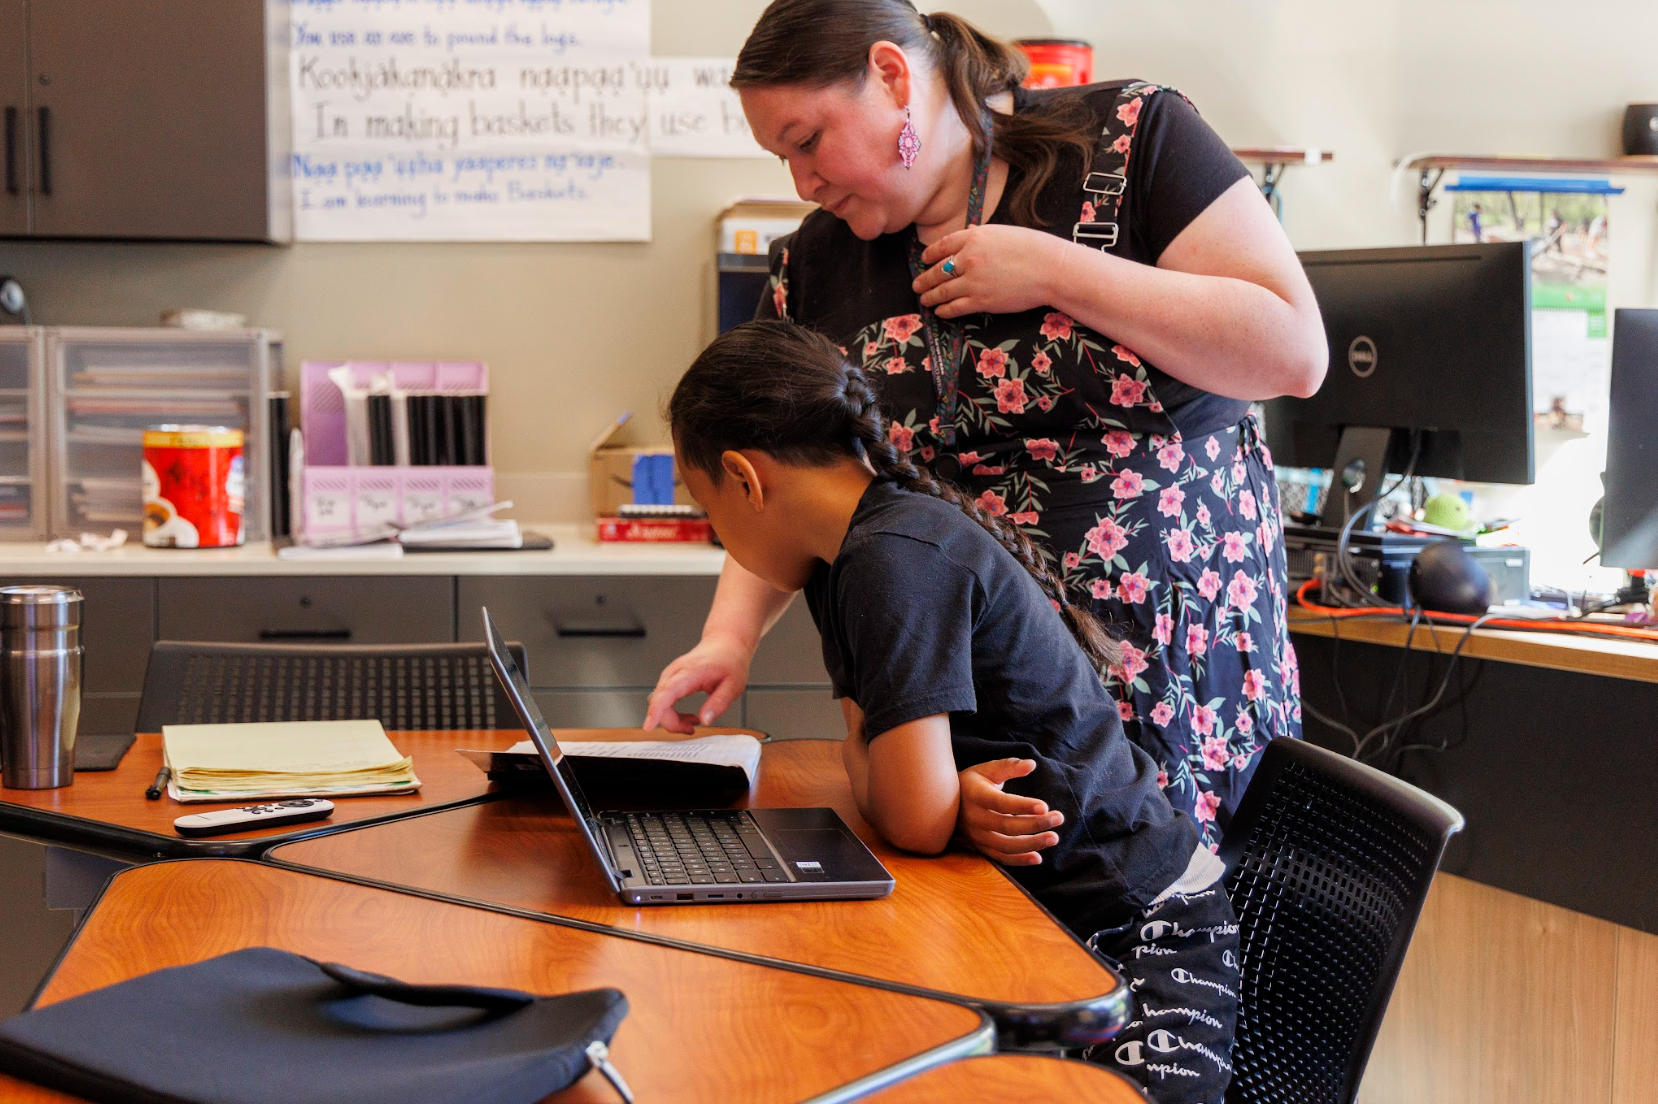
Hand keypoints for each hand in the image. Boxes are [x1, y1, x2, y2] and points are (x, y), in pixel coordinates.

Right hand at [643, 636, 753, 733]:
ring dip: (673, 719)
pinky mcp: (670, 680)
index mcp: (691, 672)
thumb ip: (719, 704)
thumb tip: (705, 721)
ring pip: (659, 703)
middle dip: (672, 722)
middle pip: (659, 702)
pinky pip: (664, 701)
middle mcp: (675, 672)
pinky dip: (672, 713)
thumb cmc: (729, 660)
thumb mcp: (734, 685)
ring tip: (694, 721)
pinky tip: (688, 716)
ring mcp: (671, 675)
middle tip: (692, 729)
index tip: (649, 726)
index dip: (656, 711)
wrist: (724, 644)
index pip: (667, 692)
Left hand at [913, 224, 1070, 318]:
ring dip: (929, 296)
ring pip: (942, 291)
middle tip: (917, 285)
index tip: (924, 260)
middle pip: (938, 270)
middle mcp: (969, 257)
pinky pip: (954, 307)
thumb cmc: (1033, 248)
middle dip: (924, 279)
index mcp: (975, 237)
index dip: (929, 254)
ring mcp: (973, 281)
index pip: (942, 245)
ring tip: (924, 299)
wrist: (1050, 269)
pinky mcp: (981, 301)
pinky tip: (940, 311)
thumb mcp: (1004, 233)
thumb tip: (969, 231)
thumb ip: (982, 234)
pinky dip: (944, 310)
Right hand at [954, 758, 1062, 866]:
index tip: (1045, 806)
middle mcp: (974, 818)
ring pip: (1006, 846)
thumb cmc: (972, 783)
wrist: (944, 803)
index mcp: (976, 795)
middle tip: (1058, 818)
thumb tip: (1031, 764)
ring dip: (1032, 844)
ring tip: (1054, 838)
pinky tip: (1038, 858)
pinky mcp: (980, 847)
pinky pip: (1000, 858)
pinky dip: (1019, 861)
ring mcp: (976, 836)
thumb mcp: (987, 770)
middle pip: (1007, 826)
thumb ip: (1009, 766)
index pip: (1001, 803)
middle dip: (1035, 824)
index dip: (1023, 806)